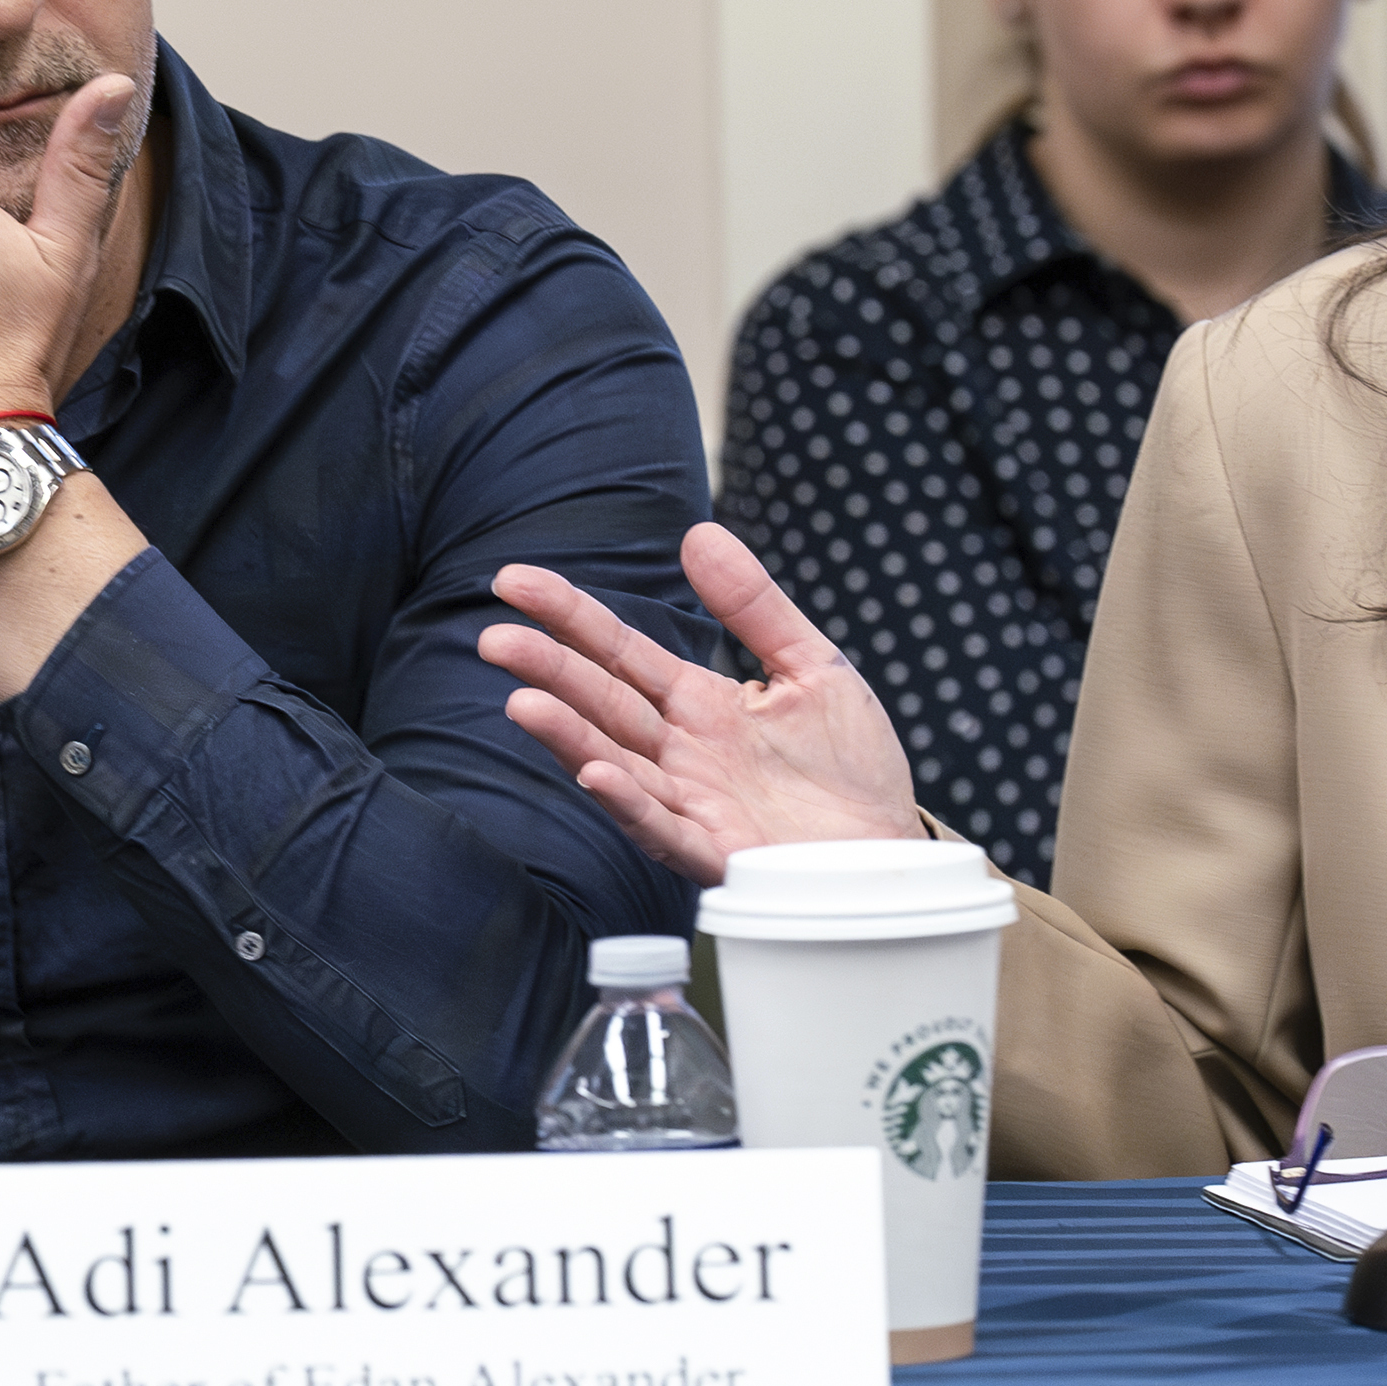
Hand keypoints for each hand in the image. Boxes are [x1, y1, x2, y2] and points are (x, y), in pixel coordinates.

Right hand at [480, 522, 925, 882]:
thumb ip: (754, 606)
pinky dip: (628, 803)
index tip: (512, 581)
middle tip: (494, 639)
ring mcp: (692, 804)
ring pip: (617, 764)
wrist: (892, 850)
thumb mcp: (813, 666)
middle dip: (548, 671)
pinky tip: (596, 774)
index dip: (568, 615)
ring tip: (522, 703)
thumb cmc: (852, 768)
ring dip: (568, 736)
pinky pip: (663, 828)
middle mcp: (682, 753)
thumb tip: (699, 533)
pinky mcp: (717, 852)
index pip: (619, 652)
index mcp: (699, 705)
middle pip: (603, 703)